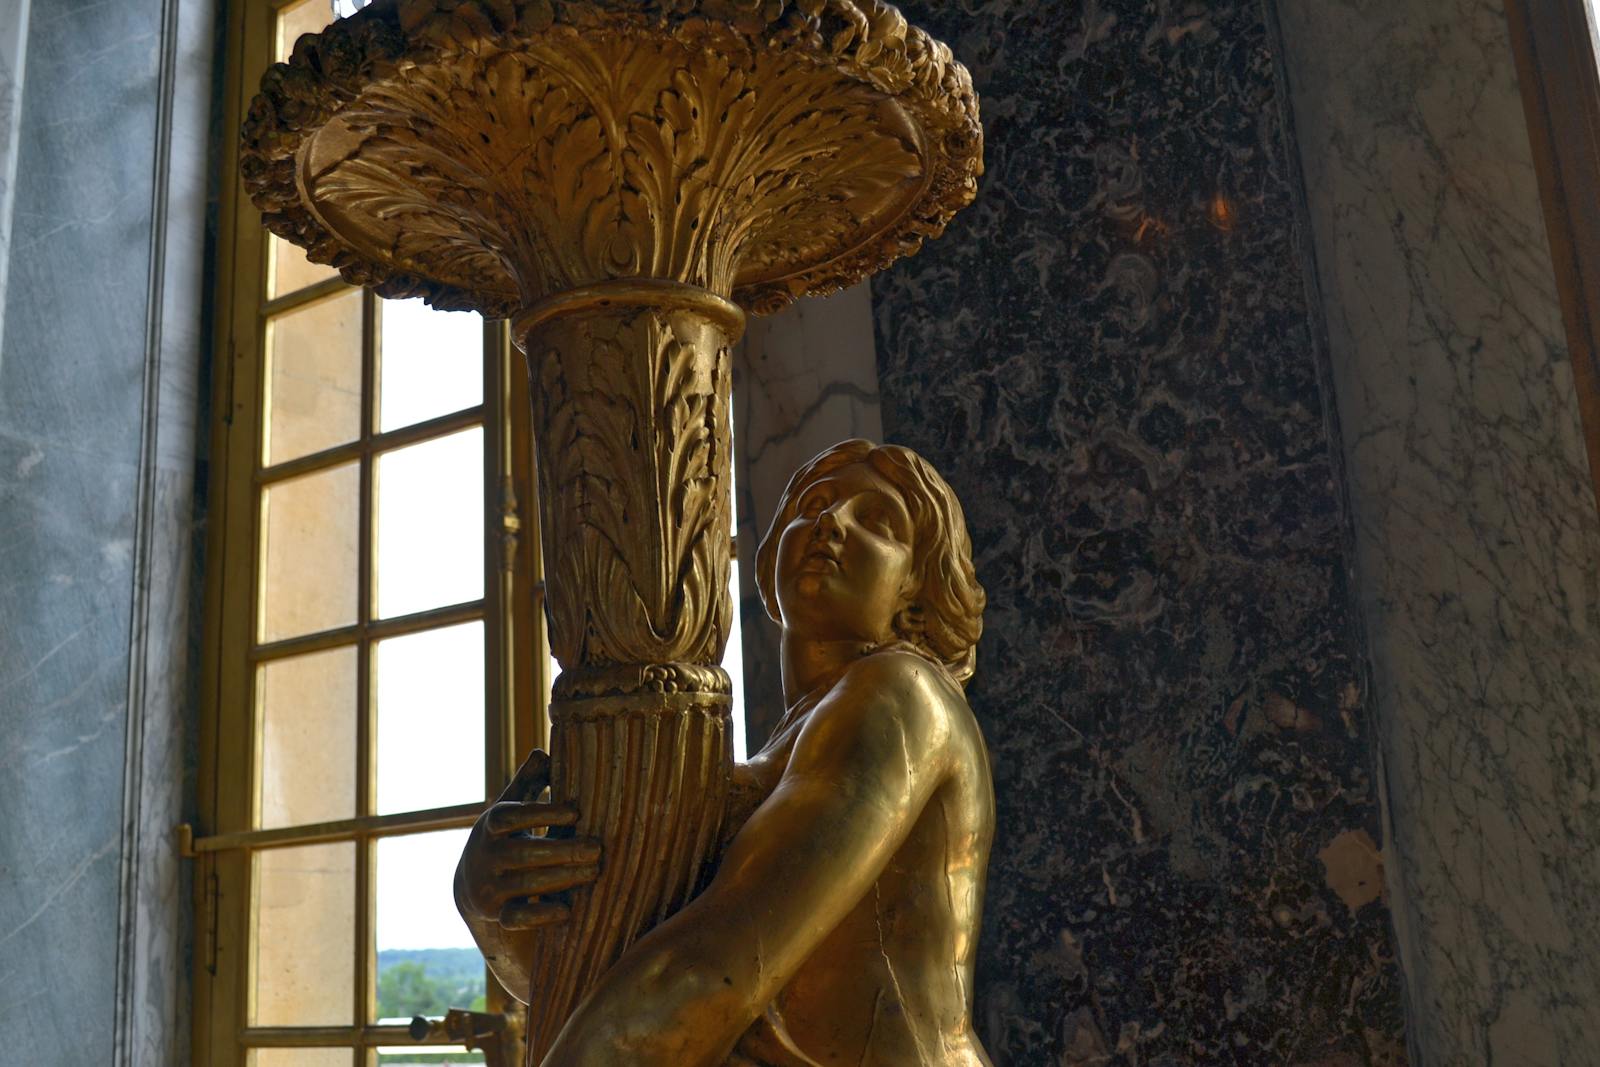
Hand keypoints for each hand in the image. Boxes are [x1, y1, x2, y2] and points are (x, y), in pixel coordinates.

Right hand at [456, 750, 600, 932]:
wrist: (471, 887)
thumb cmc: (504, 838)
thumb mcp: (510, 809)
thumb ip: (527, 782)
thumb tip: (544, 751)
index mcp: (490, 825)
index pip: (509, 816)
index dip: (540, 813)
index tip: (575, 812)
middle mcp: (485, 856)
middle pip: (521, 853)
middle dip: (561, 851)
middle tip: (597, 848)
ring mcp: (489, 887)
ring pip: (524, 885)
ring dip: (561, 879)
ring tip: (594, 872)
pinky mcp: (496, 914)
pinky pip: (516, 919)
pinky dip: (541, 915)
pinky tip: (568, 910)